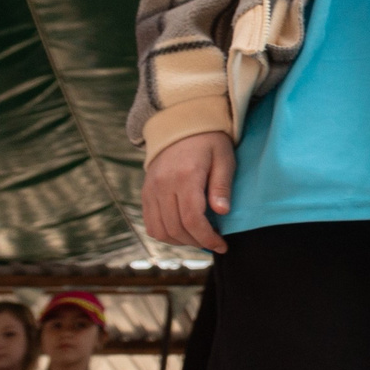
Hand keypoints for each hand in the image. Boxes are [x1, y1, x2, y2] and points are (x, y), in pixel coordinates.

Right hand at [142, 131, 235, 253]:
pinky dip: (165, 234)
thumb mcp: (224, 158)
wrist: (181, 125)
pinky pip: (150, 223)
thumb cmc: (209, 141)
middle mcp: (163, 185)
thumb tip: (222, 212)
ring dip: (180, 241)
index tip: (222, 245)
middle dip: (197, 241)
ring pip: (160, 231)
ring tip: (199, 238)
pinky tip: (183, 232)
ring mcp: (151, 190)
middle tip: (214, 242)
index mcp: (185, 176)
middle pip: (176, 228)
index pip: (192, 219)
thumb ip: (222, 186)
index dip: (207, 237)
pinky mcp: (145, 193)